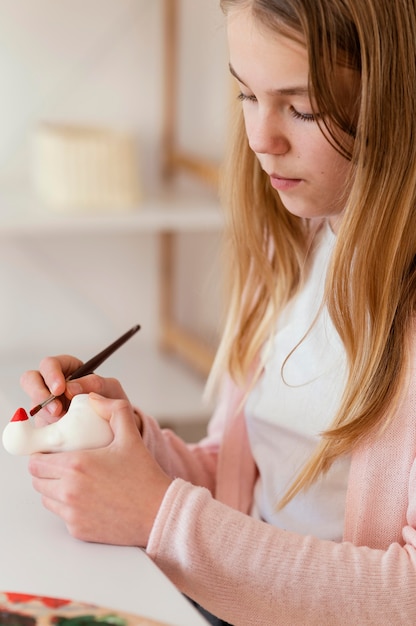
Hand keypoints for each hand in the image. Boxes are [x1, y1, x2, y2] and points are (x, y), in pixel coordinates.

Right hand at [20, 355, 130, 424]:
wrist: (115, 427)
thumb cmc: (111, 402)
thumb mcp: (109, 388)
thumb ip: (94, 383)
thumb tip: (71, 387)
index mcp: (66, 370)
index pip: (49, 364)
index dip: (51, 374)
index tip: (60, 389)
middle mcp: (51, 385)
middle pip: (30, 380)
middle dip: (39, 394)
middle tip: (56, 409)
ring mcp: (45, 405)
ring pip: (33, 405)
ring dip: (45, 414)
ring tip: (63, 422)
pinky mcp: (44, 424)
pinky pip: (36, 425)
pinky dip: (47, 430)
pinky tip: (61, 433)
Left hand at [28, 394, 171, 546]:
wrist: (158, 512)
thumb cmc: (144, 476)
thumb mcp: (131, 436)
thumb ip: (114, 410)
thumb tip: (95, 398)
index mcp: (76, 465)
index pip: (36, 461)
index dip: (41, 455)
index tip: (52, 451)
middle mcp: (69, 491)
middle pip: (37, 480)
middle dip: (46, 471)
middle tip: (62, 464)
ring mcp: (72, 513)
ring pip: (46, 499)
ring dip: (54, 489)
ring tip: (74, 481)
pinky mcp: (78, 530)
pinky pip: (61, 516)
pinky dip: (68, 507)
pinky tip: (87, 498)